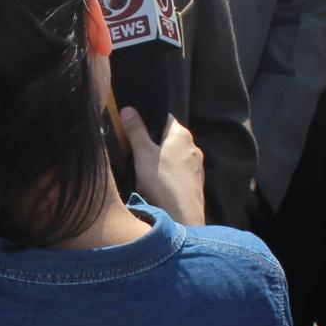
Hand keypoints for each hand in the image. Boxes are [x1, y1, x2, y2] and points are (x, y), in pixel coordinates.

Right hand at [121, 107, 205, 225]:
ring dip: (163, 163)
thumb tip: (128, 109)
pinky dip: (170, 177)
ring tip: (148, 176)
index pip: (165, 118)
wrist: (181, 215)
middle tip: (139, 157)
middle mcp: (193, 147)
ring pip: (176, 158)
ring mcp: (197, 166)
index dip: (150, 122)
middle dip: (155, 145)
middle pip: (170, 139)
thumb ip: (135, 130)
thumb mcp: (142, 153)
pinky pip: (180, 174)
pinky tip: (160, 188)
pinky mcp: (196, 183)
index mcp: (181, 134)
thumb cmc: (162, 181)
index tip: (138, 132)